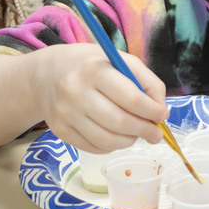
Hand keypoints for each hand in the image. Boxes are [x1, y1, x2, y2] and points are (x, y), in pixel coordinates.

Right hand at [36, 44, 168, 152]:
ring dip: (129, 141)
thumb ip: (146, 81)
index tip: (162, 115)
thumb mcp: (120, 60)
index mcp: (95, 70)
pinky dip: (112, 146)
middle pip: (120, 122)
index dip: (152, 111)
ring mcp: (66, 114)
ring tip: (136, 134)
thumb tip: (161, 111)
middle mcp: (76, 92)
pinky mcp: (60, 131)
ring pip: (107, 141)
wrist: (47, 75)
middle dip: (145, 130)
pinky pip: (94, 148)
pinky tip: (117, 136)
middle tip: (155, 134)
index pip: (131, 98)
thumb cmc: (92, 66)